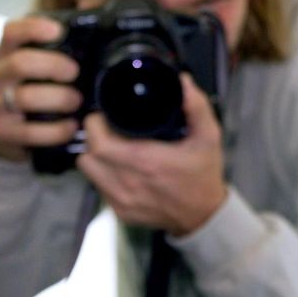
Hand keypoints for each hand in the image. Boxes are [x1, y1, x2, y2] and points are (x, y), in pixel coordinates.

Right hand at [0, 16, 80, 160]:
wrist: (23, 133)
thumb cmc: (47, 92)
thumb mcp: (55, 69)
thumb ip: (71, 49)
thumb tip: (97, 21)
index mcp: (11, 55)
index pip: (13, 32)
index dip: (33, 28)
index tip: (58, 31)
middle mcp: (0, 78)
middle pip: (20, 63)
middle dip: (54, 65)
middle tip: (75, 72)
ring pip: (24, 97)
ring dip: (58, 98)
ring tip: (77, 101)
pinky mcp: (2, 134)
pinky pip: (28, 132)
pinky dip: (55, 130)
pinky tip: (70, 127)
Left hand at [77, 73, 226, 235]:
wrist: (204, 215)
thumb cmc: (204, 174)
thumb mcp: (209, 137)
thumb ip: (197, 108)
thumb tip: (183, 81)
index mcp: (146, 161)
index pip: (99, 141)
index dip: (97, 124)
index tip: (107, 115)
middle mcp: (128, 182)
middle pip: (88, 154)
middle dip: (95, 136)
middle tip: (110, 127)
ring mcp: (121, 200)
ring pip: (88, 170)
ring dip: (96, 155)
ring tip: (113, 147)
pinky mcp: (119, 212)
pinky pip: (98, 186)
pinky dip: (104, 174)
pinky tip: (121, 168)